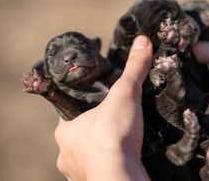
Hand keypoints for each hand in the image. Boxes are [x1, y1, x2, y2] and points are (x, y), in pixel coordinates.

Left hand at [54, 35, 151, 180]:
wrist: (119, 178)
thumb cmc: (112, 137)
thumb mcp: (125, 94)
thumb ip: (134, 69)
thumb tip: (142, 41)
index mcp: (66, 129)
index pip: (71, 110)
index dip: (84, 104)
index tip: (99, 102)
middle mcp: (66, 152)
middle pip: (80, 133)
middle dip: (95, 126)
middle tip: (114, 119)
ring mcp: (78, 170)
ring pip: (88, 154)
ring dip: (101, 147)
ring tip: (120, 139)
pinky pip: (99, 169)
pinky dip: (109, 163)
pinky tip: (122, 158)